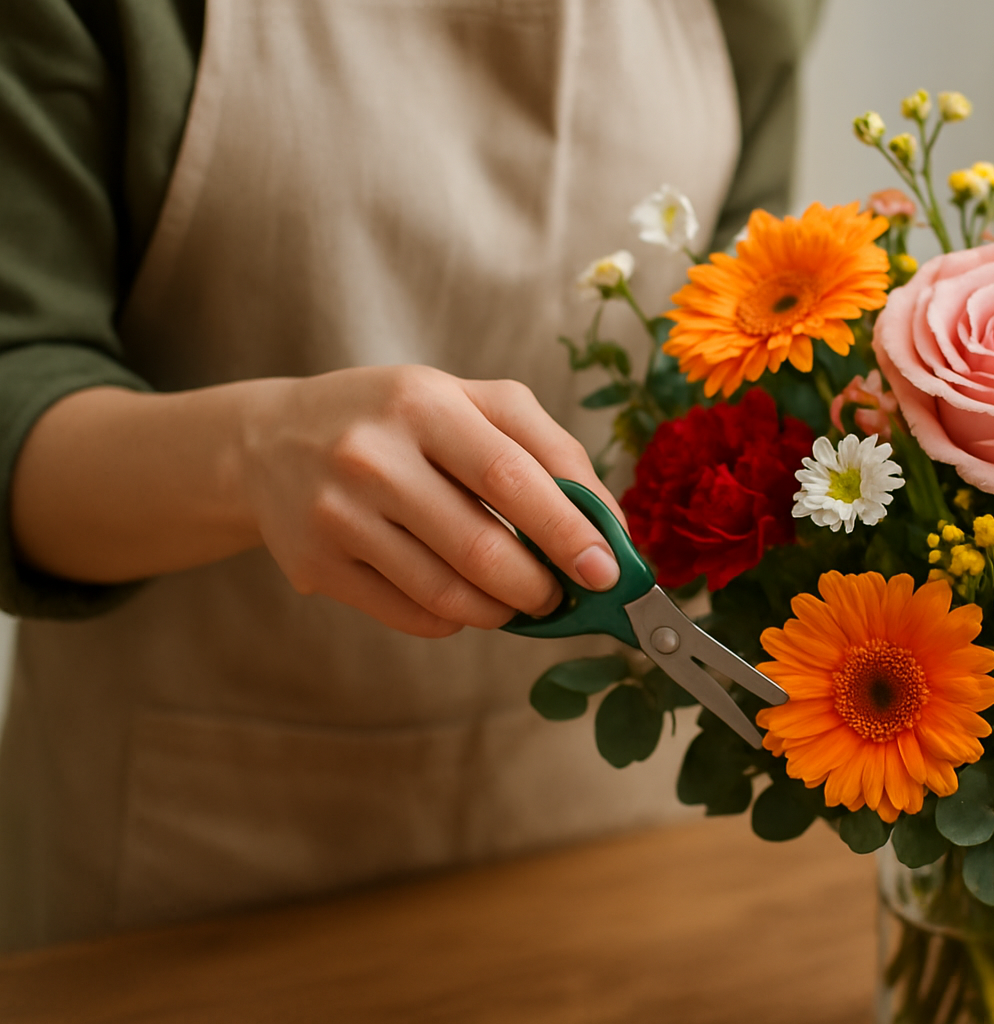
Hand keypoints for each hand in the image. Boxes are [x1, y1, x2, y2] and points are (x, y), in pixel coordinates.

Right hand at [239, 366, 622, 636]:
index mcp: (424, 403)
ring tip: (520, 601)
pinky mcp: (316, 565)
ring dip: (502, 611)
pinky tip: (464, 601)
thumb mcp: (469, 402)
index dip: (568, 530)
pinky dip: (455, 619)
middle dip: (539, 586)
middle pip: (482, 547)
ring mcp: (337, 514)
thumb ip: (548, 448)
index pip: (513, 476)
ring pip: (447, 593)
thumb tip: (609, 524)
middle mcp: (372, 455)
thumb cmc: (399, 420)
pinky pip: (411, 614)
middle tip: (562, 596)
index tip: (606, 569)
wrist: (271, 442)